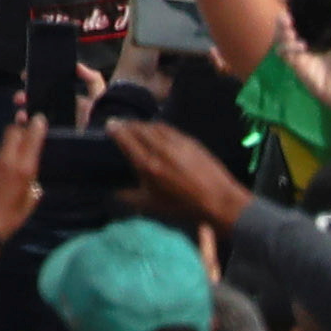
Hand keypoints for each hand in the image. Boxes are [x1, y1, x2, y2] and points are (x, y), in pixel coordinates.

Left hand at [0, 92, 48, 249]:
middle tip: (23, 139)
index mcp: (20, 170)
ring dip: (4, 154)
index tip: (39, 119)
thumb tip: (32, 179)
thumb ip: (33, 188)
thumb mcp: (27, 207)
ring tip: (4, 174)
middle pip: (11, 132)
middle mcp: (2, 160)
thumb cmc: (6, 223)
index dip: (36, 126)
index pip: (30, 137)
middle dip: (19, 132)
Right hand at [107, 111, 247, 231]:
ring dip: (143, 124)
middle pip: (139, 128)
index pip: (126, 139)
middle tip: (120, 124)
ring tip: (137, 127)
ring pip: (154, 126)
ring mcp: (177, 142)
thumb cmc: (183, 207)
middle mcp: (160, 148)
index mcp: (148, 165)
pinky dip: (158, 127)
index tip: (110, 125)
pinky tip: (158, 131)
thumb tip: (113, 193)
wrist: (219, 201)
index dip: (116, 130)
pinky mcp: (190, 141)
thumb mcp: (152, 206)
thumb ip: (129, 198)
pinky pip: (169, 129)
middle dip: (127, 124)